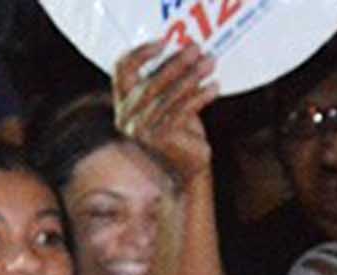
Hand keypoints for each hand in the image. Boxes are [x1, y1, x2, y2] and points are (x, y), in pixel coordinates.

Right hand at [113, 39, 218, 188]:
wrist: (184, 170)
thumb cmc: (179, 134)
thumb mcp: (169, 104)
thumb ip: (169, 83)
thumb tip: (189, 53)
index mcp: (124, 103)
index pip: (122, 70)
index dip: (140, 53)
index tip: (163, 42)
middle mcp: (126, 117)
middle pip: (150, 82)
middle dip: (175, 63)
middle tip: (196, 48)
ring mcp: (141, 130)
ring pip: (168, 96)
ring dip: (192, 77)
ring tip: (210, 63)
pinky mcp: (159, 139)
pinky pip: (181, 111)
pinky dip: (200, 97)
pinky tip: (214, 87)